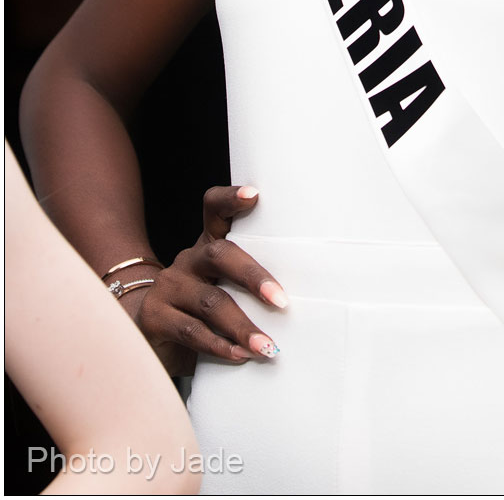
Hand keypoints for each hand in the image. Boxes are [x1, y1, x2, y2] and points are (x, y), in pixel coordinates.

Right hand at [127, 185, 286, 376]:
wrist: (150, 335)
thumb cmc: (203, 310)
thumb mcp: (225, 289)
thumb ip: (250, 288)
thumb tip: (305, 303)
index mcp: (209, 245)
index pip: (215, 209)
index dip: (231, 199)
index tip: (255, 195)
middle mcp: (188, 259)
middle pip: (220, 255)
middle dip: (253, 276)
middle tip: (281, 301)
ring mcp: (169, 286)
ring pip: (210, 301)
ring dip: (242, 325)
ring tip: (266, 346)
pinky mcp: (154, 317)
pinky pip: (191, 330)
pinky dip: (219, 345)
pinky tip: (239, 355)